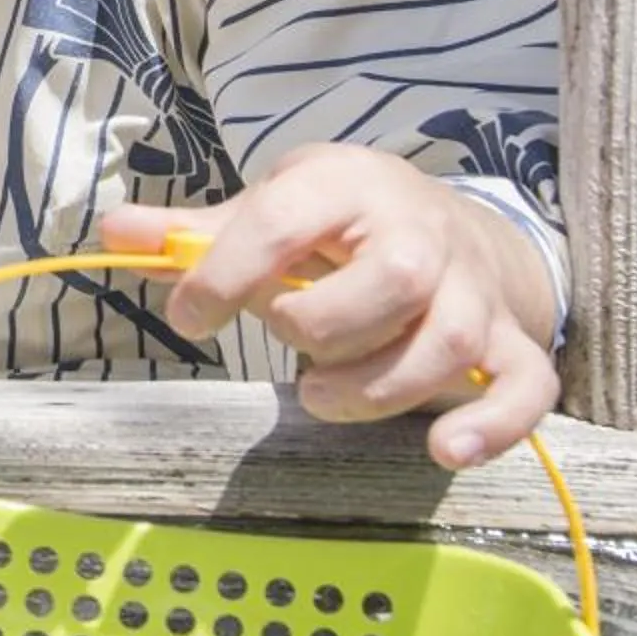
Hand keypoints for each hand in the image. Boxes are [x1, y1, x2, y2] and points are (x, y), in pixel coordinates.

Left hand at [103, 141, 561, 470]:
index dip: (225, 274)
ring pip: (441, 347)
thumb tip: (113, 231)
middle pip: (385, 286)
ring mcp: (472, 292)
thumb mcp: (270, 207)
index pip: (285, 224)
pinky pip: (524, 388)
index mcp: (346, 186)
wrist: (446, 222)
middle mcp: (421, 235)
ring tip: (319, 396)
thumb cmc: (339, 222)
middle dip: (315, 329)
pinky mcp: (508, 343)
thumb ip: (192, 232)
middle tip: (282, 338)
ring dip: (373, 389)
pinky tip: (443, 448)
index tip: (190, 317)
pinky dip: (492, 424)